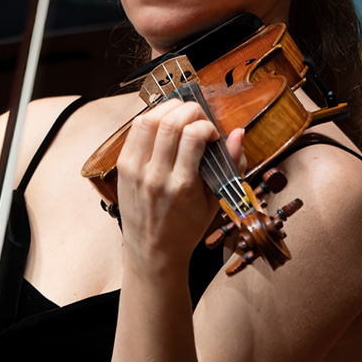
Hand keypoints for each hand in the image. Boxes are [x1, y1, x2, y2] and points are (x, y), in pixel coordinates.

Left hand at [116, 99, 228, 262]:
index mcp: (182, 186)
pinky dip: (151, 119)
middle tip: (198, 118)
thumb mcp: (215, 201)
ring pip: (147, 120)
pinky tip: (163, 126)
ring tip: (181, 116)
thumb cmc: (186, 229)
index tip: (212, 134)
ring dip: (167, 109)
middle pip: (168, 122)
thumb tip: (239, 133)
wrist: (153, 253)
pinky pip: (134, 131)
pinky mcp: (122, 168)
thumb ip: (230, 165)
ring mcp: (135, 170)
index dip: (207, 125)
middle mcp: (155, 176)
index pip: (192, 136)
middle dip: (189, 109)